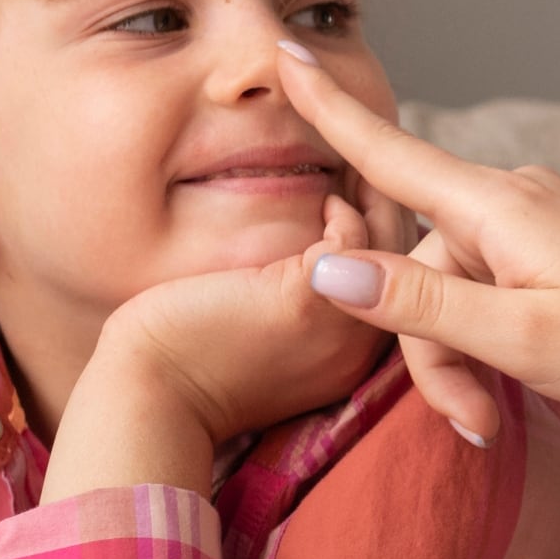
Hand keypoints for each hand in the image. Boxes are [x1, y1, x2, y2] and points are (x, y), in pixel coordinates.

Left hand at [46, 193, 399, 500]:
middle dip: (398, 210)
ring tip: (361, 162)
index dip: (393, 240)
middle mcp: (360, 347)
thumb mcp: (263, 332)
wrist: (151, 396)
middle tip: (381, 166)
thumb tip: (304, 250)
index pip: (398, 286)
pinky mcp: (307, 298)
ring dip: (378, 197)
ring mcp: (342, 326)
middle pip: (408, 264)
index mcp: (351, 356)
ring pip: (391, 244)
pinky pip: (354, 237)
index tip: (378, 200)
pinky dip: (343, 208)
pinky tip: (323, 196)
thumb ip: (298, 298)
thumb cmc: (188, 357)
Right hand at [268, 41, 559, 443]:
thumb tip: (331, 268)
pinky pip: (487, 292)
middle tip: (472, 422)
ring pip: (450, 291)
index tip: (285, 53)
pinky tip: (511, 393)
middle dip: (428, 349)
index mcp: (499, 207)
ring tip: (495, 421)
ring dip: (460, 360)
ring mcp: (535, 224)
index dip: (331, 108)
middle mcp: (511, 200)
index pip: (391, 152)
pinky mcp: (553, 251)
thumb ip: (422, 305)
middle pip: (418, 267)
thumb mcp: (521, 340)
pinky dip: (487, 344)